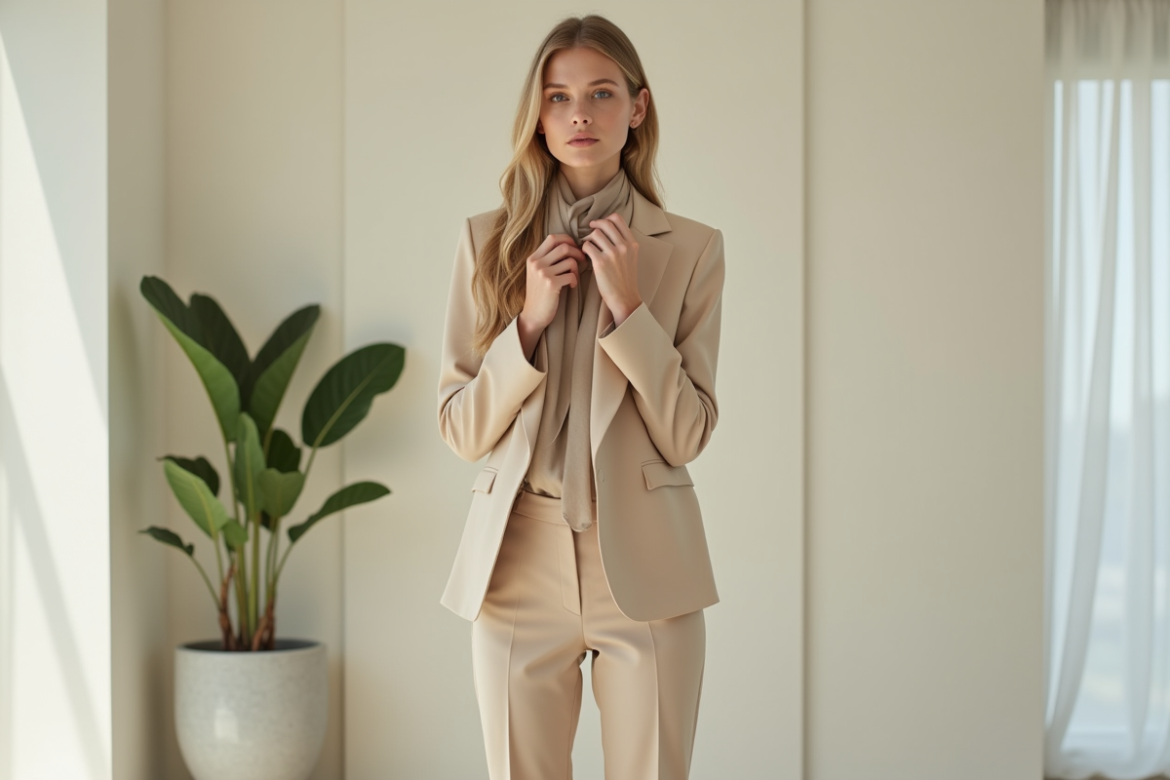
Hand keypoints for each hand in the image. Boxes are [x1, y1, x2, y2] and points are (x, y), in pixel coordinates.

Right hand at [518, 233, 586, 358]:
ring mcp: (543, 273)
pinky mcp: (551, 284)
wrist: (533, 314)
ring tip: (573, 277)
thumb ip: (547, 259)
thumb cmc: (540, 293)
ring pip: (570, 261)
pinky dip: (575, 280)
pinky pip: (571, 275)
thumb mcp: (537, 273)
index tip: (575, 247)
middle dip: (577, 252)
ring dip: (576, 269)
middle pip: (564, 247)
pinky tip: (571, 286)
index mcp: (533, 258)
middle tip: (582, 260)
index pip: (552, 238)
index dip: (567, 239)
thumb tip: (569, 246)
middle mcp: (536, 263)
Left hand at [583, 214, 641, 325]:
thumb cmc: (625, 280)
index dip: (606, 219)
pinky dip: (583, 248)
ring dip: (588, 238)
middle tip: (589, 229)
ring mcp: (612, 254)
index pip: (618, 220)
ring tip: (587, 245)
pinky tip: (585, 254)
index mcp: (632, 244)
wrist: (625, 298)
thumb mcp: (631, 258)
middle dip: (595, 225)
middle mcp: (624, 246)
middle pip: (605, 224)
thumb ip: (623, 244)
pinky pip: (587, 246)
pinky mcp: (601, 263)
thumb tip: (608, 232)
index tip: (600, 224)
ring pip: (595, 234)